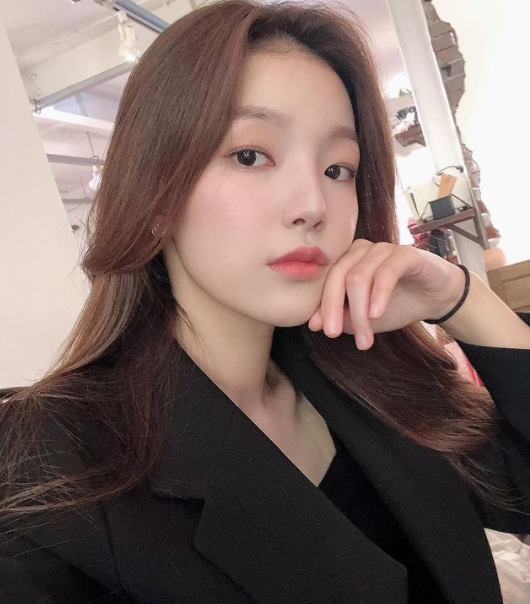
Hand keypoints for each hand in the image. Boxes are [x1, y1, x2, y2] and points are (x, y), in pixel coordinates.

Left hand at [307, 239, 466, 349]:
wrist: (436, 298)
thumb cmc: (397, 304)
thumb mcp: (365, 319)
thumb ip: (343, 318)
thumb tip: (316, 324)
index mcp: (347, 261)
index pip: (326, 281)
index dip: (321, 305)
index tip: (320, 329)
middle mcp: (361, 250)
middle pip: (338, 276)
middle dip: (334, 308)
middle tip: (334, 334)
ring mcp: (383, 249)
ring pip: (359, 278)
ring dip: (359, 312)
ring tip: (364, 337)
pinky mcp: (405, 253)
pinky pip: (385, 272)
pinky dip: (379, 295)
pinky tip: (377, 314)